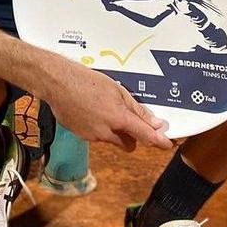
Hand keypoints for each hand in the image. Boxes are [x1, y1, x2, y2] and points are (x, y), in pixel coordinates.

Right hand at [44, 61, 172, 151]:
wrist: (57, 83)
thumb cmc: (86, 81)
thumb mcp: (117, 90)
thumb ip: (136, 109)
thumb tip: (153, 122)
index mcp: (118, 118)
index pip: (145, 135)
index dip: (159, 142)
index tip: (168, 144)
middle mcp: (106, 132)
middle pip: (129, 144)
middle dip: (132, 136)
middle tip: (127, 119)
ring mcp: (93, 136)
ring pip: (111, 139)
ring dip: (112, 130)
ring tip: (101, 107)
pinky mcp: (81, 136)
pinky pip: (96, 136)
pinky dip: (97, 127)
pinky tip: (89, 111)